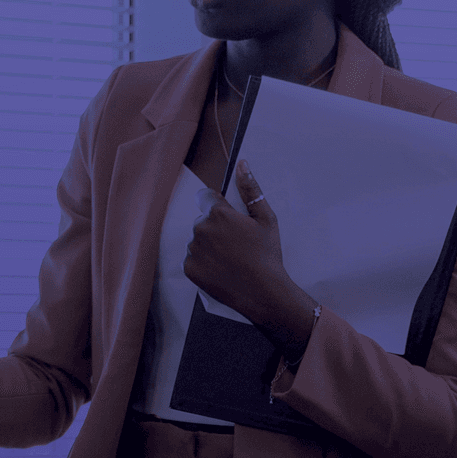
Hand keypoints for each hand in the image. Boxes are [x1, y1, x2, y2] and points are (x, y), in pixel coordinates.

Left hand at [185, 158, 289, 318]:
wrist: (263, 292)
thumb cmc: (267, 255)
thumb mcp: (265, 219)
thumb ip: (251, 189)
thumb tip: (242, 165)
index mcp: (218, 213)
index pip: (205, 197)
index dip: (218, 206)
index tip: (229, 219)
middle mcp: (201, 229)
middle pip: (202, 220)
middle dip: (215, 227)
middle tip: (235, 244)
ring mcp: (193, 250)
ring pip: (197, 240)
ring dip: (208, 245)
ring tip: (230, 258)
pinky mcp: (189, 268)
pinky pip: (192, 258)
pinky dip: (203, 262)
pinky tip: (221, 269)